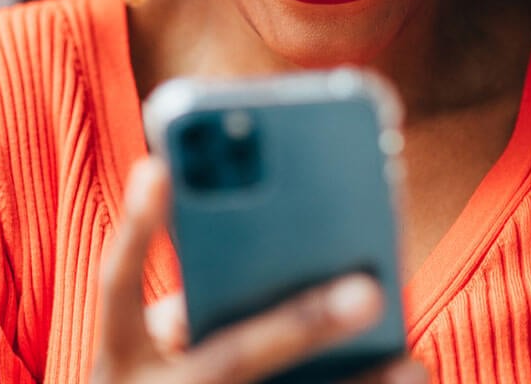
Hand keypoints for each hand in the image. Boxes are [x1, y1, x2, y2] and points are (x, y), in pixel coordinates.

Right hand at [93, 158, 427, 383]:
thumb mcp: (136, 359)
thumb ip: (179, 313)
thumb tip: (264, 270)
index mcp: (118, 356)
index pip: (117, 281)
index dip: (136, 226)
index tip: (159, 167)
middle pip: (229, 359)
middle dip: (299, 325)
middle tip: (369, 291)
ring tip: (414, 364)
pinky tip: (407, 380)